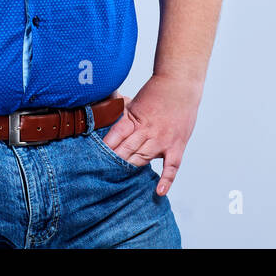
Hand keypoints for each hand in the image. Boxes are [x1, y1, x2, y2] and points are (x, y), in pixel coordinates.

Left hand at [100, 73, 201, 195]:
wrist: (180, 84)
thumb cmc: (156, 92)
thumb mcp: (134, 101)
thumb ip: (119, 113)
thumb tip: (101, 114)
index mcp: (134, 119)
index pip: (116, 136)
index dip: (105, 147)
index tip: (94, 156)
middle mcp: (147, 131)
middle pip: (126, 150)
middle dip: (114, 160)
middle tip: (102, 171)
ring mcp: (162, 140)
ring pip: (143, 158)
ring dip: (131, 167)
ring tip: (119, 178)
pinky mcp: (176, 146)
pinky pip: (172, 166)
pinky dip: (166, 180)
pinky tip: (159, 191)